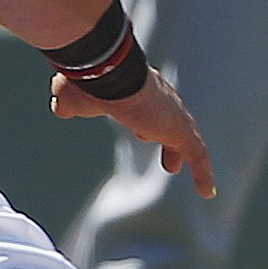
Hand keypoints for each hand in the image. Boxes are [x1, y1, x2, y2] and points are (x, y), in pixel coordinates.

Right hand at [55, 65, 216, 197]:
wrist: (109, 76)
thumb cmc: (89, 84)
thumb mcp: (72, 96)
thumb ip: (68, 102)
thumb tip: (60, 106)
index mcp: (136, 89)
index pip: (147, 106)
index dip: (145, 121)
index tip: (140, 132)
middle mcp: (159, 97)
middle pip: (170, 120)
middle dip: (170, 139)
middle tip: (169, 159)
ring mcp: (173, 113)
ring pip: (185, 135)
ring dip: (182, 153)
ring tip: (177, 169)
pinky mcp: (180, 130)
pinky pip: (197, 154)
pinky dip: (203, 172)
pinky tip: (207, 192)